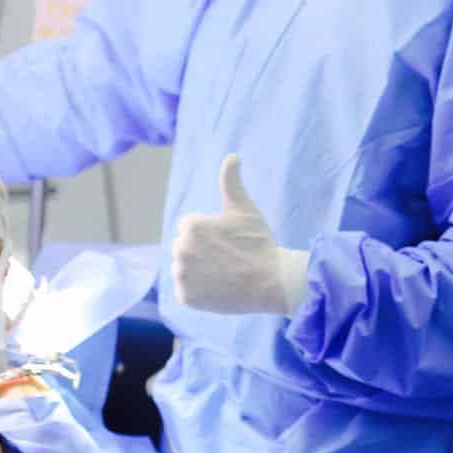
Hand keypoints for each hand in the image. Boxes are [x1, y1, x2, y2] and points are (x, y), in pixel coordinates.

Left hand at [172, 155, 309, 315]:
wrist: (272, 282)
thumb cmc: (259, 243)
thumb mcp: (245, 209)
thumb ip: (231, 181)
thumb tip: (232, 155)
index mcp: (191, 225)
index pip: (191, 228)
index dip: (212, 235)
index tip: (230, 242)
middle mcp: (180, 249)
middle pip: (187, 248)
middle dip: (203, 252)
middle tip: (229, 259)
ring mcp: (182, 275)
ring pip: (186, 270)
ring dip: (200, 272)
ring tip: (225, 274)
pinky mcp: (186, 297)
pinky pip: (188, 292)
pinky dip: (201, 292)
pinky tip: (220, 288)